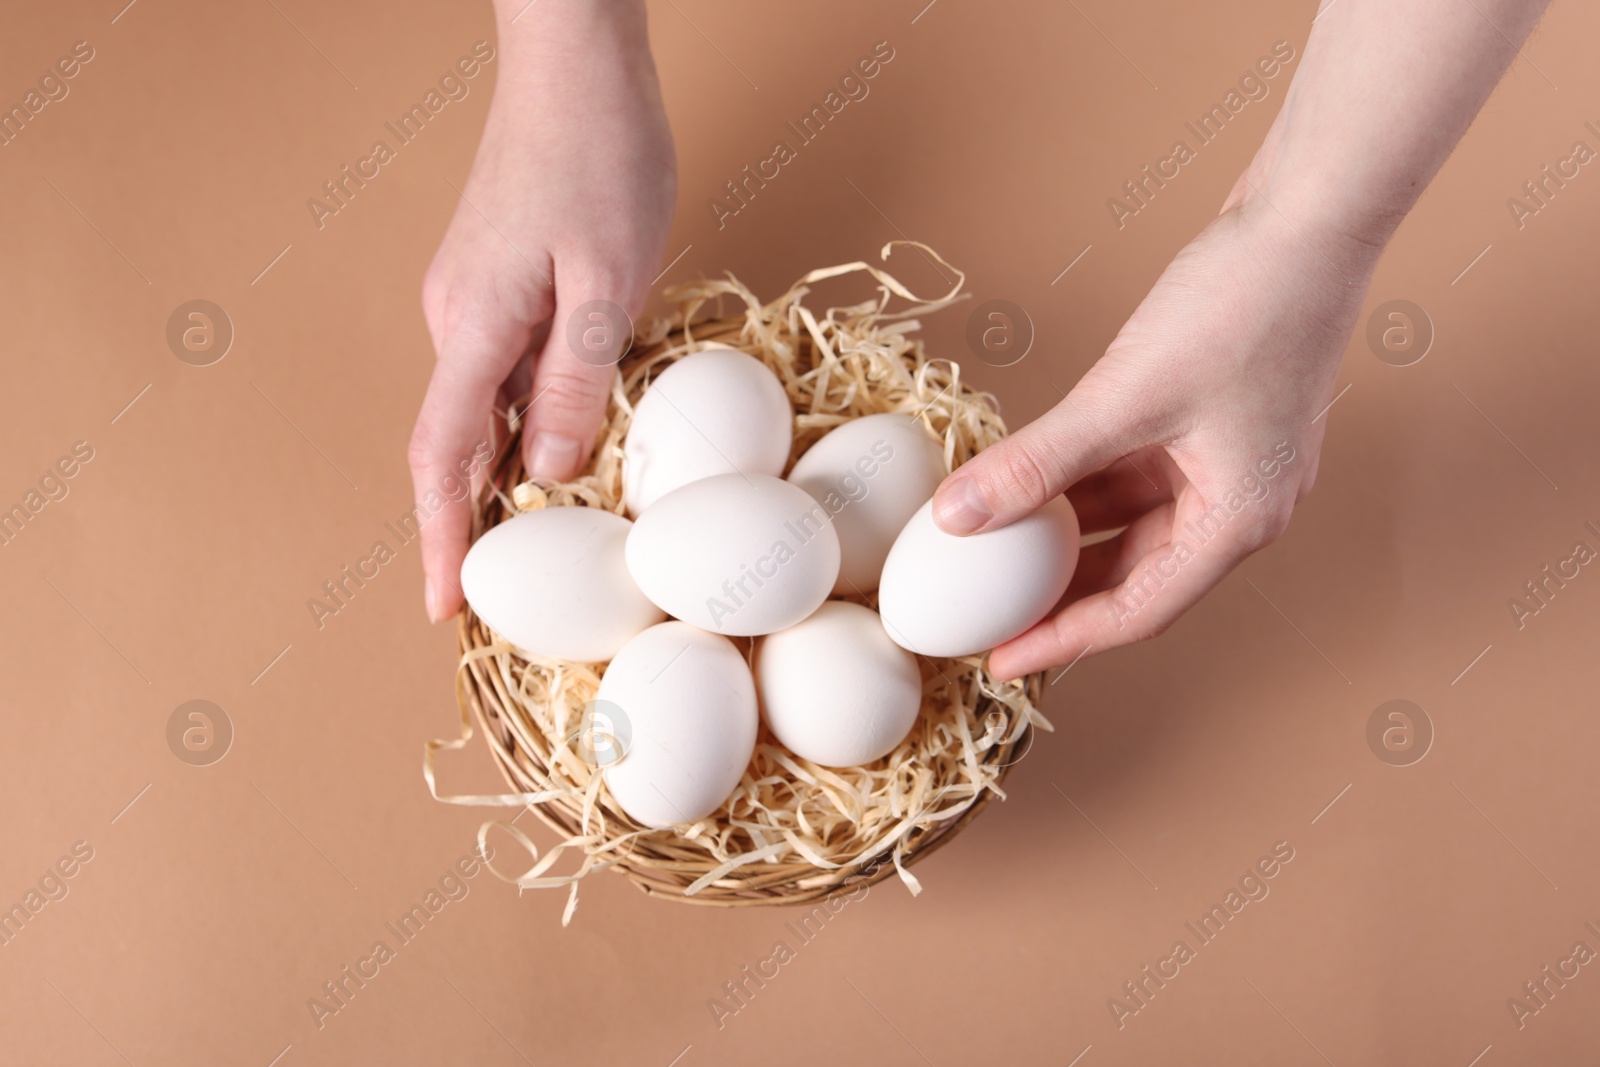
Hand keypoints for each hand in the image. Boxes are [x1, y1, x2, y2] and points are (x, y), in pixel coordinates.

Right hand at [409, 0, 675, 621]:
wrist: (577, 63)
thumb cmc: (600, 156)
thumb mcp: (607, 280)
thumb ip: (576, 382)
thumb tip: (547, 474)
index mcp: (475, 327)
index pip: (443, 458)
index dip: (440, 539)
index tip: (442, 607)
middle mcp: (460, 319)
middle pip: (456, 443)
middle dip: (470, 522)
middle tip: (506, 592)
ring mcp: (477, 299)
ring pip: (487, 409)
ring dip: (507, 474)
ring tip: (544, 539)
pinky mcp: (503, 282)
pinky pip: (509, 372)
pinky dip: (530, 421)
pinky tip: (570, 443)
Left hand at [931, 194, 1380, 678]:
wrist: (1306, 217)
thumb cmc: (1241, 306)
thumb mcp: (1124, 397)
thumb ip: (1036, 462)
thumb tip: (955, 519)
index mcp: (1237, 522)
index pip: (1138, 611)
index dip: (1063, 640)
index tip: (999, 662)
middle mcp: (1238, 506)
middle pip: (1136, 577)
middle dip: (1060, 599)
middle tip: (988, 615)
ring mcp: (1226, 464)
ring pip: (1131, 524)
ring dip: (1067, 540)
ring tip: (995, 556)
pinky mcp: (1208, 423)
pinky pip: (1133, 476)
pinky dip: (1083, 485)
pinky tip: (1029, 484)